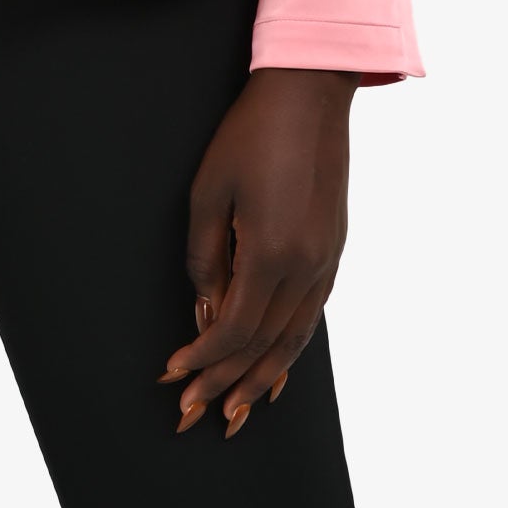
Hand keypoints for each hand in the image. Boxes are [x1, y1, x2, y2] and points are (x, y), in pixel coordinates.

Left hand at [158, 67, 357, 435]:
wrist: (308, 94)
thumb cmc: (250, 134)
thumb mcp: (210, 190)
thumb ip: (205, 256)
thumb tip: (205, 311)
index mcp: (270, 253)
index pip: (233, 329)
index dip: (203, 359)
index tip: (174, 376)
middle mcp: (305, 267)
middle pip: (264, 345)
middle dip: (228, 383)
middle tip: (197, 414)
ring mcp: (325, 261)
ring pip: (294, 339)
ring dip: (264, 379)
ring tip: (238, 410)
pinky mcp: (333, 251)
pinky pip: (312, 317)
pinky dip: (291, 349)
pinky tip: (278, 366)